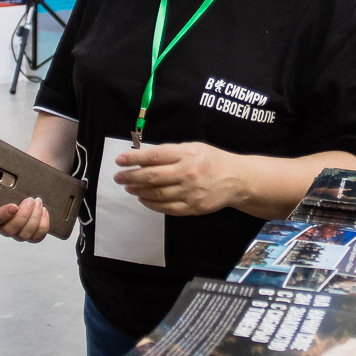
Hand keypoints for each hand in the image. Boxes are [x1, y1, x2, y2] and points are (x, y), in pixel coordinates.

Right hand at [0, 195, 49, 241]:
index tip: (14, 205)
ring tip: (39, 202)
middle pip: (10, 230)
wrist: (25, 190)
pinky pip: (37, 237)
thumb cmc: (8, 189)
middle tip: (31, 200)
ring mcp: (17, 233)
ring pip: (24, 234)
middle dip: (23, 216)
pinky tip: (45, 211)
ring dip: (34, 219)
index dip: (2, 215)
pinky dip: (43, 225)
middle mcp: (2, 227)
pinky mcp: (31, 236)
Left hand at [113, 141, 242, 216]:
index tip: (119, 160)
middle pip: (151, 176)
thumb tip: (144, 158)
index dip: (133, 159)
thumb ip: (170, 152)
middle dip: (130, 176)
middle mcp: (187, 173)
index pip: (154, 156)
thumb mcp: (194, 147)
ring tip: (128, 187)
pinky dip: (150, 204)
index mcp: (187, 155)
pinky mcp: (192, 207)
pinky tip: (142, 199)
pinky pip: (166, 208)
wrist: (237, 180)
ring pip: (156, 193)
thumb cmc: (212, 161)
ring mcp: (190, 192)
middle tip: (118, 177)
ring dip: (138, 190)